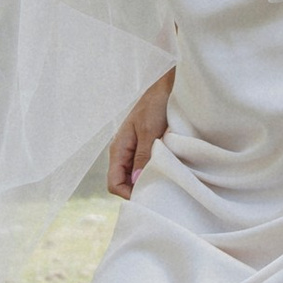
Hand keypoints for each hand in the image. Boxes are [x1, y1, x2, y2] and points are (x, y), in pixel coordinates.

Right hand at [108, 73, 174, 198]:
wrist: (168, 86)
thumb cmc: (157, 104)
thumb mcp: (149, 131)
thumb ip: (142, 156)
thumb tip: (135, 183)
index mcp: (119, 148)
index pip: (114, 183)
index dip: (128, 194)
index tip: (149, 196)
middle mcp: (124, 152)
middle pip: (123, 183)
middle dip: (138, 190)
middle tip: (160, 192)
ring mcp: (134, 150)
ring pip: (135, 176)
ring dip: (148, 180)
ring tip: (165, 181)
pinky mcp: (146, 147)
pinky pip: (145, 167)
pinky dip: (154, 171)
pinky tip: (168, 170)